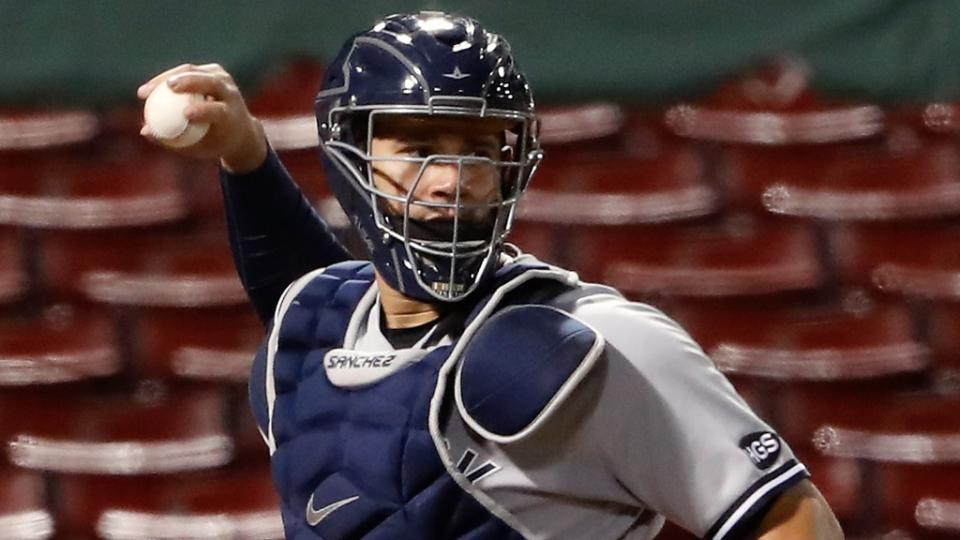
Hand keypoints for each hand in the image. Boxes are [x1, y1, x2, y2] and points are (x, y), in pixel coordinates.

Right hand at [137, 63, 267, 173]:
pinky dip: (171, 77)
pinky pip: (190, 70)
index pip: (219, 110)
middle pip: (211, 83)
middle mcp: (232, 95)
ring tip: (148, 90)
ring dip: (171, 77)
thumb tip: (145, 131)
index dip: (203, 110)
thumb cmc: (215, 144)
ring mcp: (224, 80)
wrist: (240, 131)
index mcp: (233, 116)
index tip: (185, 114)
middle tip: (167, 88)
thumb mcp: (197, 149)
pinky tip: (153, 86)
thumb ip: (173, 141)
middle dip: (190, 82)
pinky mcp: (215, 71)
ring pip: (196, 72)